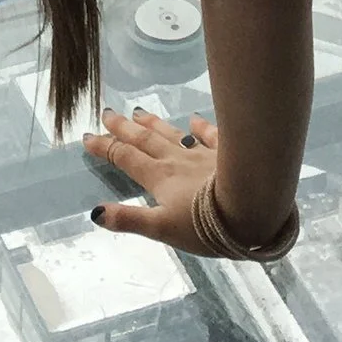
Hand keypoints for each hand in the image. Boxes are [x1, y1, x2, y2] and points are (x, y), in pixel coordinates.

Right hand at [86, 104, 227, 252]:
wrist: (252, 205)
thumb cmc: (205, 224)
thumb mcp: (162, 229)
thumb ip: (130, 220)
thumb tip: (96, 212)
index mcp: (159, 178)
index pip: (126, 159)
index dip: (106, 148)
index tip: (88, 136)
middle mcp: (177, 160)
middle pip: (145, 141)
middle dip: (124, 129)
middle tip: (107, 113)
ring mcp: (202, 153)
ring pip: (172, 134)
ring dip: (153, 124)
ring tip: (138, 112)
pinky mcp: (225, 152)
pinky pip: (209, 135)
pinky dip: (199, 126)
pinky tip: (194, 119)